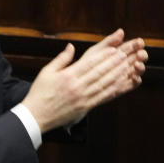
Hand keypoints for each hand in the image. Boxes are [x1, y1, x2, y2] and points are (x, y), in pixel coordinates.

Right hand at [21, 29, 147, 132]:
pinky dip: (113, 90)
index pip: (89, 64)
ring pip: (103, 85)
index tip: (114, 50)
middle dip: (114, 63)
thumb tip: (71, 46)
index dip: (103, 56)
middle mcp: (77, 87)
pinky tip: (120, 84)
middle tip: (125, 55)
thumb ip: (61, 59)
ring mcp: (82, 98)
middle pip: (99, 73)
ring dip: (117, 75)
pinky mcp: (85, 108)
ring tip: (127, 67)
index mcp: (67, 76)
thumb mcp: (47, 72)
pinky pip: (101, 98)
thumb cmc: (40, 93)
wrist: (36, 116)